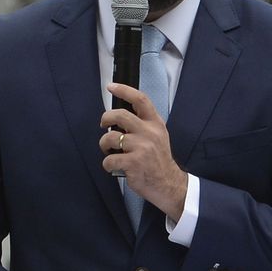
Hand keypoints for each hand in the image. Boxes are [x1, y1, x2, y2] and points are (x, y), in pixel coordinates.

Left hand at [99, 83, 188, 220]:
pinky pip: (109, 159)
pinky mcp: (133, 163)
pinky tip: (114, 166)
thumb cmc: (158, 159)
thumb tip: (120, 115)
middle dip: (105, 118)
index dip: (124, 90)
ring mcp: (141, 148)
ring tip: (109, 150)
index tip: (111, 86)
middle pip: (120, 115)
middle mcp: (149, 132)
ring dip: (104, 144)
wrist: (169, 184)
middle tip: (103, 124)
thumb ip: (144, 124)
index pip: (140, 100)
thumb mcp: (158, 136)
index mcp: (155, 123)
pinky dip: (107, 164)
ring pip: (110, 138)